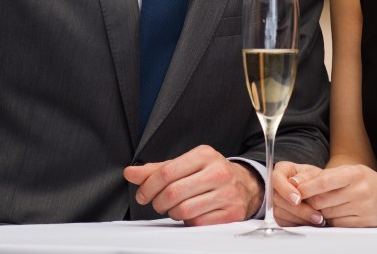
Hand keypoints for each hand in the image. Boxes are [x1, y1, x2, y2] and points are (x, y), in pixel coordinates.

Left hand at [123, 145, 262, 224]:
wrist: (245, 184)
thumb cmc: (210, 173)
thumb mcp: (186, 165)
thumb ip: (157, 169)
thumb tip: (131, 173)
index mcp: (204, 154)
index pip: (167, 172)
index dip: (148, 186)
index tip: (142, 194)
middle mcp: (218, 171)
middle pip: (173, 192)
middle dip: (157, 202)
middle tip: (156, 203)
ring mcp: (226, 193)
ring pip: (184, 210)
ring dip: (172, 213)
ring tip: (174, 207)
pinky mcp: (231, 212)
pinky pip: (198, 222)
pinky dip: (188, 221)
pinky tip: (191, 213)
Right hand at [272, 161, 324, 225]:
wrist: (318, 191)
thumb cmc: (315, 180)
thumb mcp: (315, 174)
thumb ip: (306, 177)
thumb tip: (294, 182)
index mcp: (282, 170)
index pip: (276, 178)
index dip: (285, 190)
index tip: (298, 199)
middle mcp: (274, 185)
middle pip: (277, 198)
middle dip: (298, 209)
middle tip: (316, 215)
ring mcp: (274, 201)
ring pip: (279, 212)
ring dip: (299, 218)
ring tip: (317, 220)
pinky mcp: (276, 215)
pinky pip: (283, 222)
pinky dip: (297, 223)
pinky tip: (310, 222)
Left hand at [294, 164, 376, 227]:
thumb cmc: (368, 183)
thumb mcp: (351, 171)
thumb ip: (328, 176)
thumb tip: (300, 183)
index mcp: (354, 174)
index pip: (324, 181)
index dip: (307, 187)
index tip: (295, 189)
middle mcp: (359, 191)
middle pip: (322, 200)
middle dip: (310, 201)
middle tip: (305, 199)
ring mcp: (362, 208)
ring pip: (328, 213)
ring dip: (320, 211)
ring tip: (324, 205)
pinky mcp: (363, 223)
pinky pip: (338, 224)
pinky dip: (332, 220)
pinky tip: (335, 213)